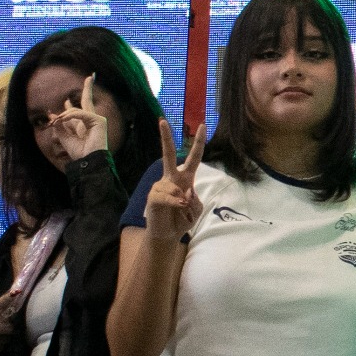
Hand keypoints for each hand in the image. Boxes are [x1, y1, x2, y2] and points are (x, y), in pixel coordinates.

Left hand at [47, 72, 109, 159]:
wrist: (88, 161)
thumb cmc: (79, 153)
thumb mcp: (64, 138)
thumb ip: (59, 126)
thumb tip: (52, 115)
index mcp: (82, 126)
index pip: (76, 112)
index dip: (68, 106)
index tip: (64, 101)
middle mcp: (90, 121)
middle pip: (88, 101)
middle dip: (88, 88)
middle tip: (90, 76)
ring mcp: (96, 120)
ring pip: (76, 110)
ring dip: (64, 114)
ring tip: (56, 120)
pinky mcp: (99, 120)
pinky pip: (80, 113)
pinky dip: (70, 115)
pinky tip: (63, 119)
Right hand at [142, 119, 206, 244]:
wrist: (168, 234)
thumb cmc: (182, 218)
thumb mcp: (196, 209)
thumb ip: (195, 199)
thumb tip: (185, 191)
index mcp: (185, 178)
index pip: (193, 158)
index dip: (198, 142)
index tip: (202, 126)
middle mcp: (172, 178)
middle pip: (169, 154)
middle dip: (166, 138)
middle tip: (162, 121)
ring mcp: (161, 186)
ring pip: (175, 187)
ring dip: (183, 202)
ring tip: (181, 211)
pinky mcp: (153, 196)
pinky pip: (167, 197)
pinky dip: (175, 204)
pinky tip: (177, 208)